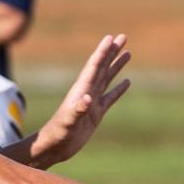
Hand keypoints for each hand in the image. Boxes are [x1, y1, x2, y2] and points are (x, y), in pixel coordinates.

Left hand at [30, 34, 131, 168]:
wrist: (55, 146)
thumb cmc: (58, 133)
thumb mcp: (68, 121)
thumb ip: (78, 109)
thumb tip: (88, 98)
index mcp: (81, 89)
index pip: (94, 66)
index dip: (103, 52)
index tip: (111, 38)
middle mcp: (87, 92)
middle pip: (103, 67)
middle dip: (113, 52)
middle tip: (124, 37)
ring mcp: (92, 102)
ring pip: (108, 78)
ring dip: (117, 66)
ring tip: (128, 53)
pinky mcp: (96, 113)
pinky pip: (110, 97)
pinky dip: (119, 89)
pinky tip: (127, 81)